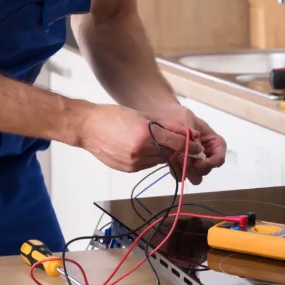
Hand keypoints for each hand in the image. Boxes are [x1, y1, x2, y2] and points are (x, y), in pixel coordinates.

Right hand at [78, 104, 204, 172]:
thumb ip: (164, 125)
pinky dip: (150, 158)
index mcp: (145, 133)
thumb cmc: (112, 115)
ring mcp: (134, 162)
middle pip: (170, 153)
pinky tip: (143, 149)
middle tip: (183, 146)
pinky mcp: (128, 169)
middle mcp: (141, 150)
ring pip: (159, 161)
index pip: (177, 143)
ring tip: (158, 145)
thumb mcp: (141, 115)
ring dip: (164, 154)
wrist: (87, 127)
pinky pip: (146, 165)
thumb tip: (186, 132)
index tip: (197, 145)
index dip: (190, 145)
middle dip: (178, 150)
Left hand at [153, 105, 226, 185]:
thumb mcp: (185, 120)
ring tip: (176, 163)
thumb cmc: (178, 115)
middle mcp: (206, 152)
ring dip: (187, 172)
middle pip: (207, 168)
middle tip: (183, 162)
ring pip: (196, 174)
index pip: (219, 156)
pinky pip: (183, 173)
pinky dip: (178, 172)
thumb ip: (191, 134)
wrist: (163, 115)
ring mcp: (194, 159)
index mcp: (212, 141)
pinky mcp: (182, 162)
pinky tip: (171, 165)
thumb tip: (197, 147)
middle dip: (196, 169)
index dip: (211, 163)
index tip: (198, 164)